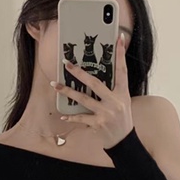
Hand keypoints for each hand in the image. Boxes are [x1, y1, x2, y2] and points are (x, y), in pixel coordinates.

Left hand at [52, 32, 132, 148]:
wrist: (124, 140)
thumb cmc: (121, 118)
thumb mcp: (122, 101)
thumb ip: (112, 89)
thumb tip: (94, 76)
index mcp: (123, 92)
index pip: (122, 70)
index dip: (121, 54)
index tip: (119, 39)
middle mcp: (115, 101)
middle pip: (95, 83)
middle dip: (79, 72)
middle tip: (67, 63)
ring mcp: (106, 113)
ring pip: (83, 99)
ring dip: (67, 91)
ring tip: (54, 84)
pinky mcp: (98, 124)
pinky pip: (81, 118)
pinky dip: (71, 117)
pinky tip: (63, 116)